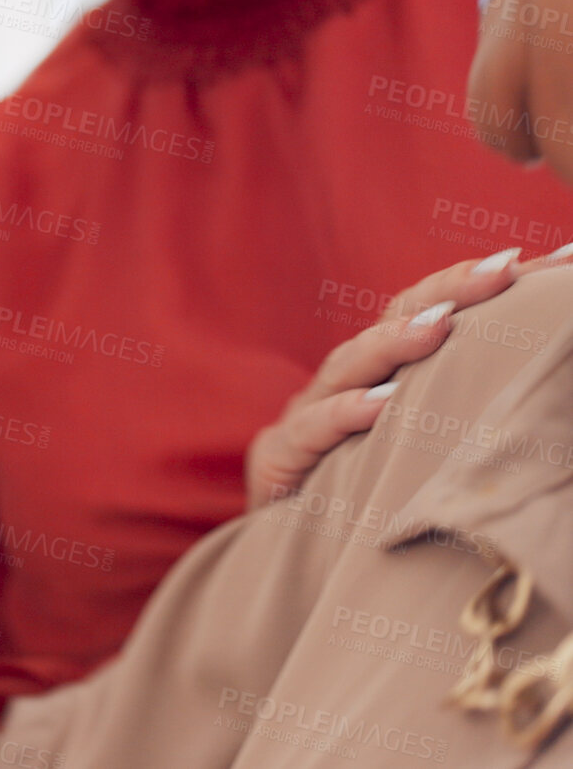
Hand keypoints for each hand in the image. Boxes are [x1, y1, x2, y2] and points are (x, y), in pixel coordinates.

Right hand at [244, 247, 569, 507]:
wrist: (291, 560)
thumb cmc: (370, 507)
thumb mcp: (428, 453)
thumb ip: (471, 412)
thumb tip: (553, 385)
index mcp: (384, 375)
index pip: (435, 312)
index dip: (484, 285)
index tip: (556, 261)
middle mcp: (346, 383)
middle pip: (393, 320)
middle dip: (448, 291)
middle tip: (504, 270)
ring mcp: (308, 417)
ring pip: (348, 365)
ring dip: (395, 343)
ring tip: (442, 325)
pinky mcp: (278, 458)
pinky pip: (310, 430)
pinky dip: (344, 414)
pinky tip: (380, 405)